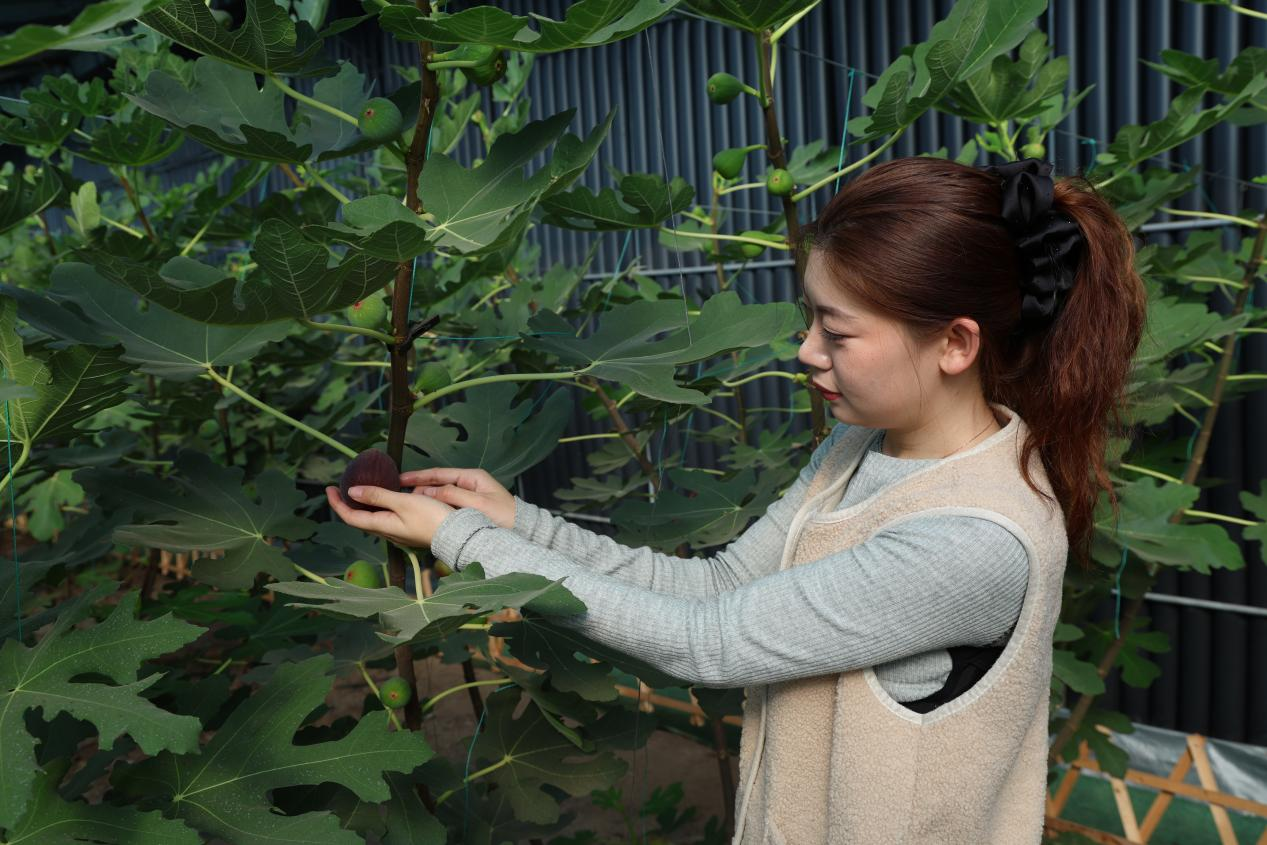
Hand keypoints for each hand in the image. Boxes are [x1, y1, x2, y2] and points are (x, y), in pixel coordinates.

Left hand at [325, 483, 454, 549]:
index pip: (351, 516)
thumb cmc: (432, 518)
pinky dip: (377, 506)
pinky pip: (385, 518)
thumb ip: (378, 496)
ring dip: (362, 505)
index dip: (337, 503)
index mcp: (382, 525)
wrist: (457, 536)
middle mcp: (387, 532)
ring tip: (360, 490)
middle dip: (347, 503)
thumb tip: (352, 492)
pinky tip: (385, 498)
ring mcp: (397, 533)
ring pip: (373, 519)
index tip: (329, 488)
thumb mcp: (404, 502)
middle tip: (341, 487)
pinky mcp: (407, 531)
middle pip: (360, 519)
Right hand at [400, 467, 515, 530]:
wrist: (525, 531)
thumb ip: (454, 496)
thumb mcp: (479, 504)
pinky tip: (425, 512)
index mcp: (473, 477)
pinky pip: (447, 505)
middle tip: (397, 492)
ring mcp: (469, 496)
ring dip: (425, 498)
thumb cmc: (506, 517)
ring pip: (441, 495)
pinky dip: (435, 507)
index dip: (418, 476)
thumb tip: (427, 492)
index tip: (399, 479)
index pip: (439, 474)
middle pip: (438, 483)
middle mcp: (469, 484)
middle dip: (418, 487)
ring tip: (406, 502)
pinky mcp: (470, 509)